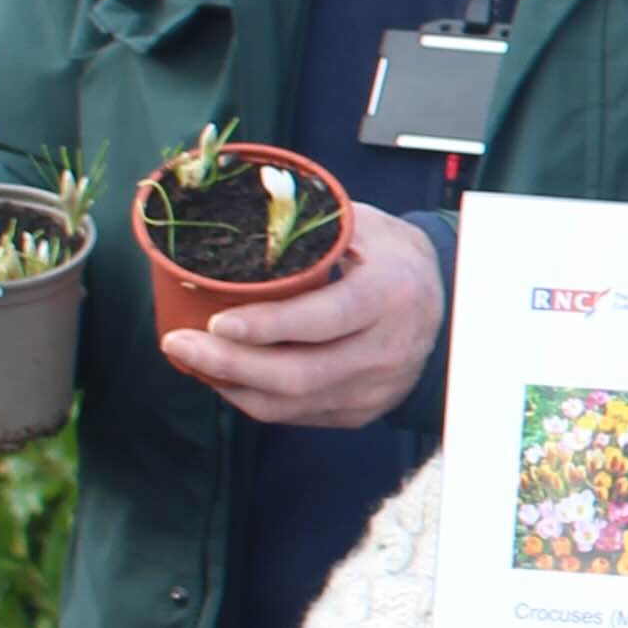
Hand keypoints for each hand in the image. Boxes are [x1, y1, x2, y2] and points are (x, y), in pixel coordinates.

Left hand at [167, 202, 444, 427]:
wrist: (448, 304)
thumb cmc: (394, 257)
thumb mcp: (364, 223)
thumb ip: (312, 223)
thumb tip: (245, 211)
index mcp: (391, 295)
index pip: (324, 319)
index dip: (267, 326)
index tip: (217, 320)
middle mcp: (387, 349)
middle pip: (299, 374)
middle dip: (229, 363)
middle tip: (179, 343)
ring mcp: (376, 387)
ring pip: (290, 403)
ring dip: (231, 385)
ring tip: (190, 359)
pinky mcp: (362, 410)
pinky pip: (296, 416)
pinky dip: (252, 399)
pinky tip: (224, 376)